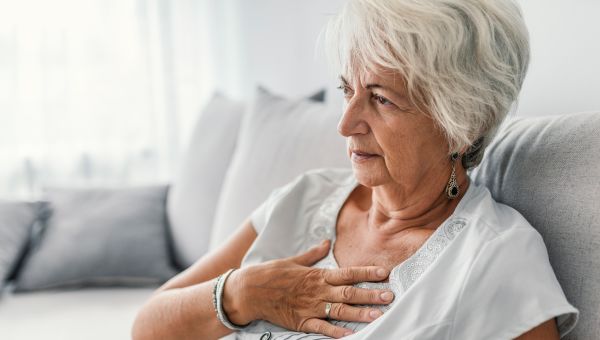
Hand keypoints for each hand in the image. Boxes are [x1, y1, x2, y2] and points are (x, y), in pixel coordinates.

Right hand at [222, 239, 394, 337]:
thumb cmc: (272, 274)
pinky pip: (322, 328)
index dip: (366, 273)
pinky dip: (337, 333)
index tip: (384, 273)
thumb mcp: (294, 260)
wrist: (250, 290)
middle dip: (371, 294)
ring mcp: (310, 307)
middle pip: (349, 293)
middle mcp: (318, 291)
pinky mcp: (302, 321)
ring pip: (340, 311)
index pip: (347, 273)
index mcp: (317, 275)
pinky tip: (352, 335)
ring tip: (378, 315)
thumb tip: (326, 242)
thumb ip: (313, 254)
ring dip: (360, 314)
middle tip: (389, 296)